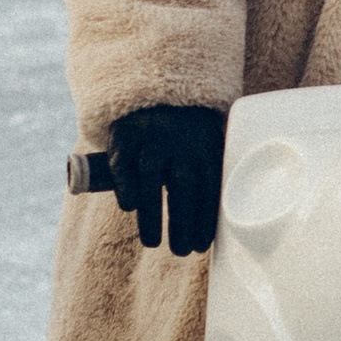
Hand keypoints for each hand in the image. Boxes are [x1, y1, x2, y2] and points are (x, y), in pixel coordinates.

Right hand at [108, 104, 226, 255]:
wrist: (159, 89)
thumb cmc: (186, 133)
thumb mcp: (205, 145)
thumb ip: (208, 178)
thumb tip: (216, 226)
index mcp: (206, 145)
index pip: (209, 185)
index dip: (206, 218)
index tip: (201, 246)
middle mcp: (180, 140)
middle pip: (183, 184)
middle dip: (183, 222)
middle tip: (180, 252)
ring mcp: (152, 135)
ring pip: (151, 175)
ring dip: (152, 213)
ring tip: (152, 243)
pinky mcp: (125, 132)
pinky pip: (124, 161)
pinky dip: (125, 184)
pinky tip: (129, 208)